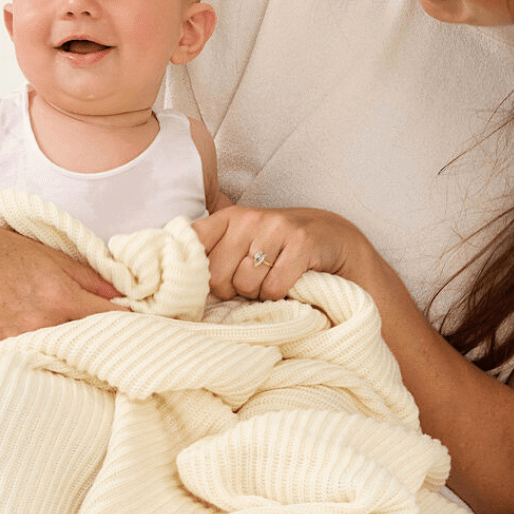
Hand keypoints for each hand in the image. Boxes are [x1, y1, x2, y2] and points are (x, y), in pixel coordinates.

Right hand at [0, 199, 122, 344]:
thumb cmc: (4, 250)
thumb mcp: (55, 256)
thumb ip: (93, 279)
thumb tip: (126, 298)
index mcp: (59, 297)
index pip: (111, 320)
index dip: (131, 324)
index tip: (145, 328)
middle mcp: (40, 323)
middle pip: (88, 344)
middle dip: (105, 341)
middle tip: (117, 340)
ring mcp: (17, 341)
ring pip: (60, 355)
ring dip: (74, 352)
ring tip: (84, 347)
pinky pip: (30, 357)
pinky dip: (43, 354)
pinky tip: (48, 348)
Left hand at [193, 205, 362, 300]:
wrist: (334, 238)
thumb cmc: (280, 249)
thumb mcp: (243, 242)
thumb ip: (214, 254)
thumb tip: (179, 284)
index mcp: (228, 217)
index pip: (193, 242)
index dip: (194, 271)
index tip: (204, 283)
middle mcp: (249, 218)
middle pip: (217, 276)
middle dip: (232, 290)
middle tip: (250, 283)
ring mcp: (276, 228)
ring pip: (246, 284)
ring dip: (258, 294)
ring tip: (270, 281)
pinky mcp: (301, 243)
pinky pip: (274, 288)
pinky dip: (279, 296)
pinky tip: (288, 284)